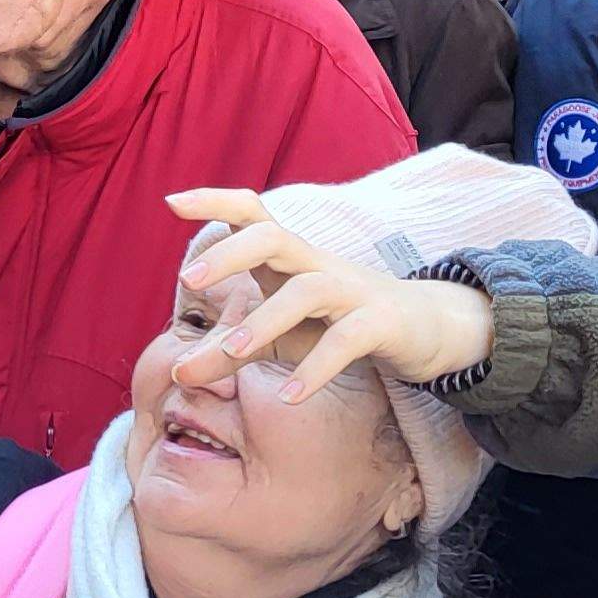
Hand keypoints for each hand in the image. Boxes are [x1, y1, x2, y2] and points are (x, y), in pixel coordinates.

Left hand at [163, 192, 494, 400]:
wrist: (425, 329)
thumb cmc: (338, 323)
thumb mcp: (278, 338)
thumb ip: (226, 352)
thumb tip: (175, 374)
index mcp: (289, 257)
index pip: (251, 213)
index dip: (214, 201)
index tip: (171, 201)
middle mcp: (316, 264)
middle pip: (273, 237)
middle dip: (230, 254)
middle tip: (188, 281)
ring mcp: (350, 290)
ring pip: (306, 291)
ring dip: (266, 321)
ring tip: (232, 352)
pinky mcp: (380, 323)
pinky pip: (346, 341)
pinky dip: (315, 368)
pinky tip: (287, 396)